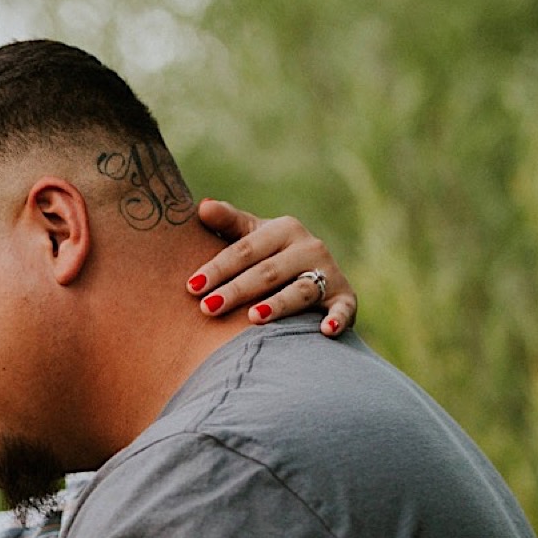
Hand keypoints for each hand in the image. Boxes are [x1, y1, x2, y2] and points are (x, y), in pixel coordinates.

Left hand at [188, 200, 358, 336]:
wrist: (313, 273)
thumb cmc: (267, 255)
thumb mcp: (250, 235)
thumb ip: (227, 222)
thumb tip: (202, 206)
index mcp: (284, 229)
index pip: (245, 250)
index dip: (218, 267)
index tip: (192, 285)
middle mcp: (309, 247)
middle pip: (267, 272)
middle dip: (237, 290)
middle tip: (207, 308)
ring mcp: (328, 272)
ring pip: (299, 291)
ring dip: (278, 305)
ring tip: (253, 318)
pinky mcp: (345, 297)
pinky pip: (343, 308)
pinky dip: (337, 319)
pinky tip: (325, 331)